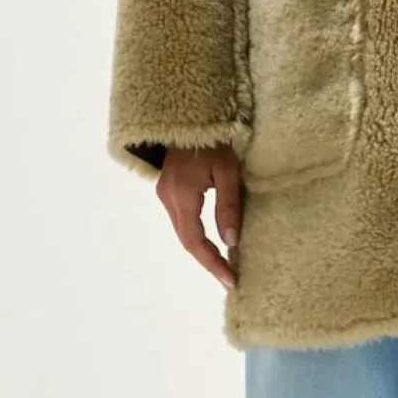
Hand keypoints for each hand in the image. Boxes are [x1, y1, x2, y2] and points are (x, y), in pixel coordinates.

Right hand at [156, 143, 242, 288]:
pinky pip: (183, 222)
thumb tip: (231, 242)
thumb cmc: (212, 140)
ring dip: (203, 251)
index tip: (231, 280)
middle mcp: (168, 199)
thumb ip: (228, 206)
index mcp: (182, 196)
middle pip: (187, 241)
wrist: (187, 117)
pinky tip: (213, 244)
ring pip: (183, 233)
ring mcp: (165, 195)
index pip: (196, 241)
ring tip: (224, 267)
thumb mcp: (227, 171)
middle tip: (230, 279)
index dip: (213, 263)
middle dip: (208, 262)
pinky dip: (198, 236)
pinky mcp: (169, 191)